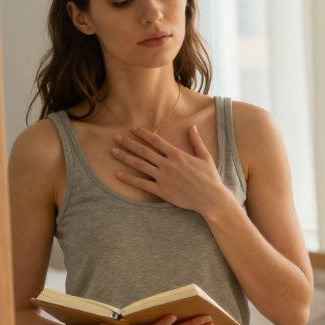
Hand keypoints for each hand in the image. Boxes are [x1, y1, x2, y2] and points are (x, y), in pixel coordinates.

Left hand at [111, 125, 229, 214]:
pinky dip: (129, 178)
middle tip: (115, 138)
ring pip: (140, 165)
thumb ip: (196, 141)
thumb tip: (192, 126)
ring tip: (113, 152)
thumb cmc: (210, 177)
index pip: (156, 141)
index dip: (143, 134)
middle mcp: (167, 164)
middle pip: (144, 151)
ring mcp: (163, 177)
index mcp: (177, 154)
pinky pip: (142, 183)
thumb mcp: (205, 156)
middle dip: (128, 143)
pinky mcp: (161, 190)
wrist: (211, 198)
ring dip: (125, 157)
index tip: (132, 128)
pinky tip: (118, 174)